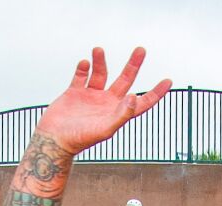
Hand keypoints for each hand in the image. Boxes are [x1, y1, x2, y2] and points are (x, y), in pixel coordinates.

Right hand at [36, 47, 171, 156]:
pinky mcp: (74, 92)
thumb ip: (121, 115)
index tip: (168, 80)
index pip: (142, 102)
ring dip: (100, 61)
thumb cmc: (80, 139)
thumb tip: (134, 97)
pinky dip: (83, 67)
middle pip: (125, 80)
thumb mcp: (105, 129)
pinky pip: (81, 75)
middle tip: (141, 49)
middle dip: (133, 65)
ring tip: (98, 50)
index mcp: (117, 113)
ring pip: (101, 73)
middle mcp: (106, 103)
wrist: (53, 140)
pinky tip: (84, 64)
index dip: (155, 93)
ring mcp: (90, 96)